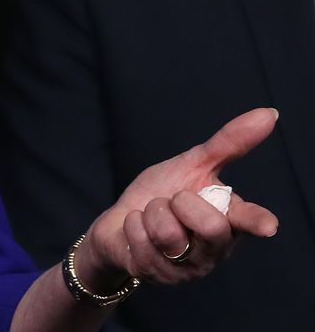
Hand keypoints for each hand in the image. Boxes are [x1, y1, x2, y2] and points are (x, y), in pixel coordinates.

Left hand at [79, 107, 279, 288]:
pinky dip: (133, 225)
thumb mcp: (192, 165)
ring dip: (152, 213)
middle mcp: (214, 250)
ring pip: (169, 232)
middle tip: (173, 203)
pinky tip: (137, 231)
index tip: (268, 225)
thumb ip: (229, 144)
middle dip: (181, 203)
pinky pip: (141, 239)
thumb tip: (269, 114)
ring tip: (153, 217)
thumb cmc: (162, 194)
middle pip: (209, 225)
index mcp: (229, 221)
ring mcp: (187, 268)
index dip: (256, 221)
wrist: (118, 222)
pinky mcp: (157, 275)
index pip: (247, 220)